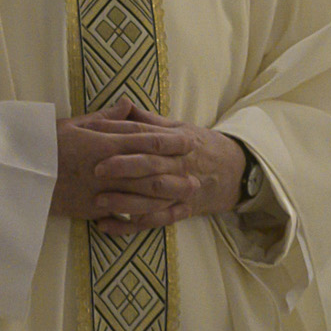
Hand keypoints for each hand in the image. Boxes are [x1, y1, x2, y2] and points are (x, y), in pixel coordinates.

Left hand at [51, 101, 246, 237]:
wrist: (236, 171)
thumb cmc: (201, 146)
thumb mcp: (180, 128)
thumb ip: (149, 121)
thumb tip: (122, 103)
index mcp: (179, 141)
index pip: (147, 135)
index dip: (120, 131)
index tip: (94, 130)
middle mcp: (181, 165)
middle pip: (152, 165)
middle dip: (124, 166)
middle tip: (97, 168)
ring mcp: (183, 190)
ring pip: (154, 196)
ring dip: (126, 200)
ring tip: (99, 200)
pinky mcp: (181, 210)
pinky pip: (155, 221)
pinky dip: (131, 226)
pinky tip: (107, 226)